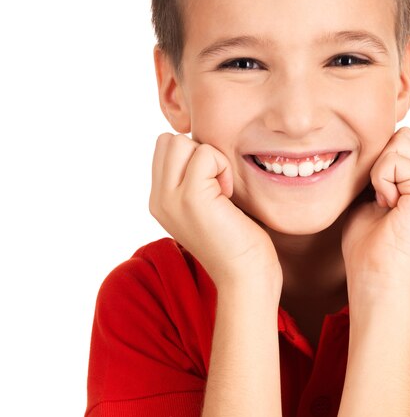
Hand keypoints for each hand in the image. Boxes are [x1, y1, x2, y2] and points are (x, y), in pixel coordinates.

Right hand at [149, 133, 281, 293]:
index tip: (211, 183)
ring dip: (211, 158)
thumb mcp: (205, 205)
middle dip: (199, 152)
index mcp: (159, 200)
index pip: (164, 147)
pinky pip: (205, 154)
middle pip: (169, 140)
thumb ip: (192, 179)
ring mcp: (171, 199)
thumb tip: (200, 145)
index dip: (193, 154)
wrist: (245, 276)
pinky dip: (222, 166)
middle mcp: (158, 199)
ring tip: (222, 189)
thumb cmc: (236, 238)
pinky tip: (228, 193)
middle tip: (217, 183)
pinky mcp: (191, 198)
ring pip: (182, 142)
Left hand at [341, 127, 409, 292]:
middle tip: (377, 196)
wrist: (375, 277)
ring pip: (399, 142)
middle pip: (401, 135)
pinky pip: (396, 160)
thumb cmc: (366, 243)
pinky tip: (386, 205)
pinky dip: (381, 179)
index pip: (397, 138)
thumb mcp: (366, 195)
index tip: (371, 193)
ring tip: (382, 201)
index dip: (376, 158)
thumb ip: (375, 169)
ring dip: (379, 170)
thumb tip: (368, 144)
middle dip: (379, 160)